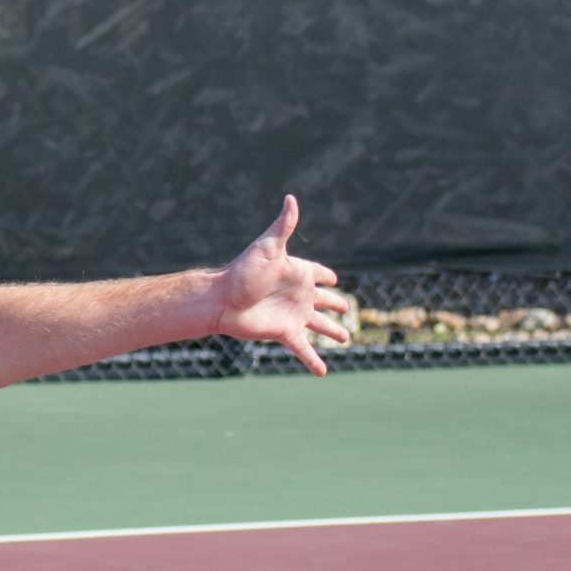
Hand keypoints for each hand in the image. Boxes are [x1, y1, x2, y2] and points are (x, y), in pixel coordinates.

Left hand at [210, 196, 352, 376]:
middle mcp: (298, 295)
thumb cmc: (243, 271)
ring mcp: (293, 315)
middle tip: (348, 307)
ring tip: (345, 338)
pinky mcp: (284, 333)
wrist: (222, 300)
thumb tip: (290, 197)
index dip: (326, 275)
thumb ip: (283, 225)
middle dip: (336, 304)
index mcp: (298, 273)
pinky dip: (313, 361)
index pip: (318, 273)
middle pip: (323, 301)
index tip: (335, 278)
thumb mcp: (267, 246)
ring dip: (333, 332)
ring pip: (320, 326)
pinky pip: (304, 349)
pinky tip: (323, 373)